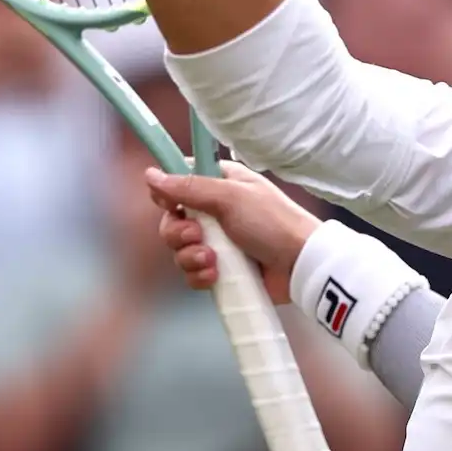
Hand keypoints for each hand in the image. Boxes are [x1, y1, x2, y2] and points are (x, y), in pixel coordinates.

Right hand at [148, 161, 319, 303]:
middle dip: (178, 233)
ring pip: (180, 250)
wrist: (301, 265)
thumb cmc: (272, 222)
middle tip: (197, 237)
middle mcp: (216, 211)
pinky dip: (199, 275)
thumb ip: (189, 187)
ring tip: (213, 261)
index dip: (168, 194)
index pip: (179, 183)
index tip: (171, 204)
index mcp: (220, 184)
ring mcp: (218, 242)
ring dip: (190, 257)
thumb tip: (151, 175)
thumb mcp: (230, 197)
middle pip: (173, 220)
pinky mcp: (221, 269)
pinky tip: (216, 276)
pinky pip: (193, 272)